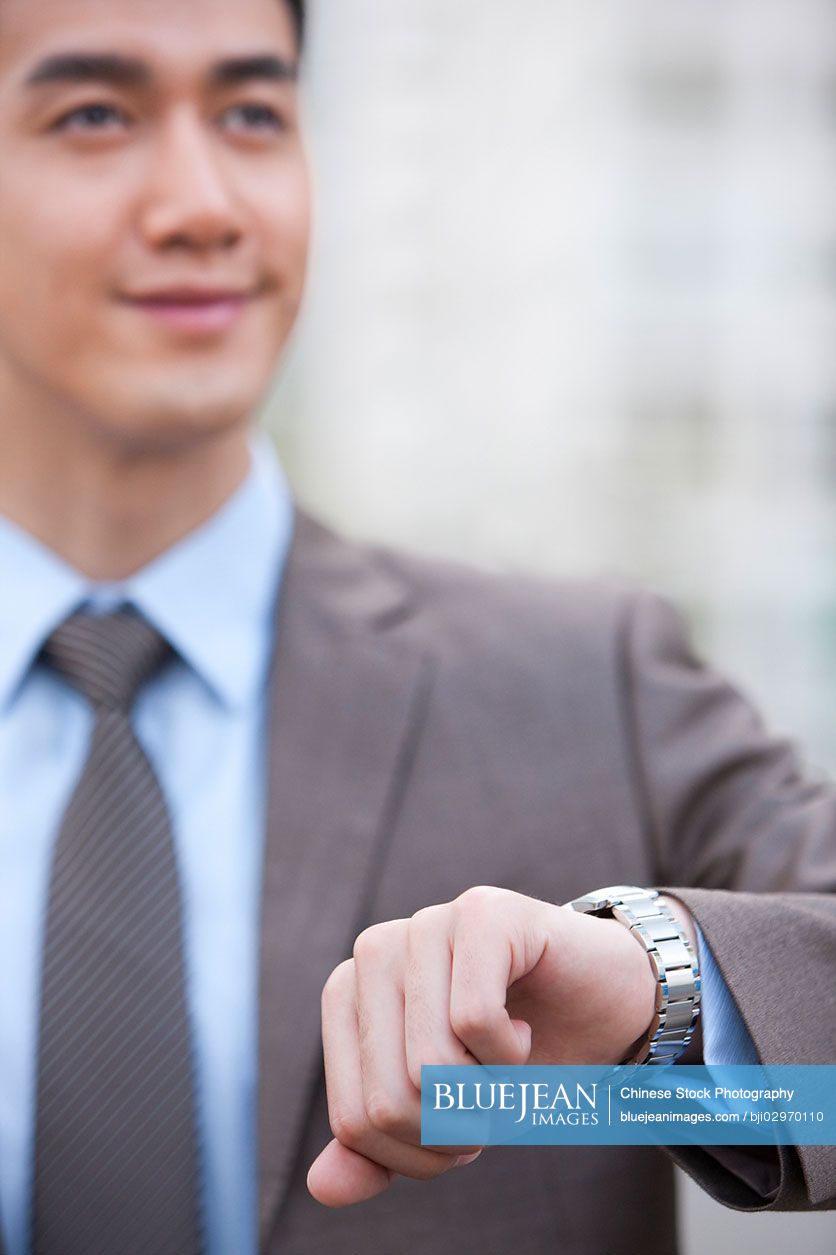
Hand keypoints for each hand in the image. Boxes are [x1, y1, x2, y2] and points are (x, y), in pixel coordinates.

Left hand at [307, 885, 683, 1207]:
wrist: (604, 1008)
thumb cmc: (513, 1060)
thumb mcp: (442, 1116)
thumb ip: (379, 1148)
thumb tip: (325, 1186)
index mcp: (348, 995)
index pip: (354, 1119)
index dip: (416, 1155)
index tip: (459, 1130)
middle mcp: (375, 951)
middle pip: (388, 1099)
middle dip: (454, 1129)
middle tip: (493, 1098)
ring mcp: (426, 924)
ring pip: (428, 1063)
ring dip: (487, 1092)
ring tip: (507, 1063)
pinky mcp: (481, 912)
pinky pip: (473, 1020)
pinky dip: (509, 1055)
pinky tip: (522, 1031)